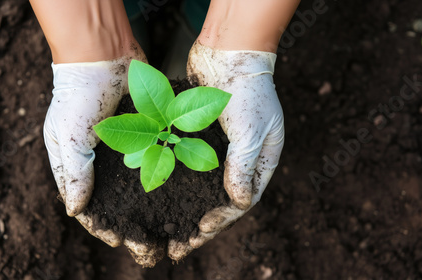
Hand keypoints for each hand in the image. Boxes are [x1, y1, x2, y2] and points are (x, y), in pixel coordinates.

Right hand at [43, 51, 165, 265]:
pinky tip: (175, 193)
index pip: (86, 204)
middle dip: (128, 222)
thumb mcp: (68, 136)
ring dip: (147, 205)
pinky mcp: (143, 134)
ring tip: (165, 226)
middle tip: (147, 242)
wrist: (103, 55)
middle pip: (113, 200)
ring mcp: (121, 147)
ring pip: (135, 185)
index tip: (117, 240)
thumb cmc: (78, 95)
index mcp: (74, 162)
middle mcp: (98, 159)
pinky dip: (160, 177)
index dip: (100, 224)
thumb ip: (74, 174)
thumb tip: (75, 211)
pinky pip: (152, 160)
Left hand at [168, 42, 284, 259]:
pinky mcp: (198, 137)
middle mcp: (240, 158)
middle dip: (201, 224)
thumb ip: (243, 167)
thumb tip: (239, 203)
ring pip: (202, 187)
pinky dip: (176, 183)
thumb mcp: (252, 131)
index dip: (221, 218)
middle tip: (179, 246)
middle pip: (220, 199)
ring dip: (186, 208)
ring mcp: (219, 148)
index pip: (242, 199)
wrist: (229, 53)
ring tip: (168, 231)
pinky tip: (160, 196)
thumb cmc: (247, 90)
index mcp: (261, 160)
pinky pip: (188, 166)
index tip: (199, 230)